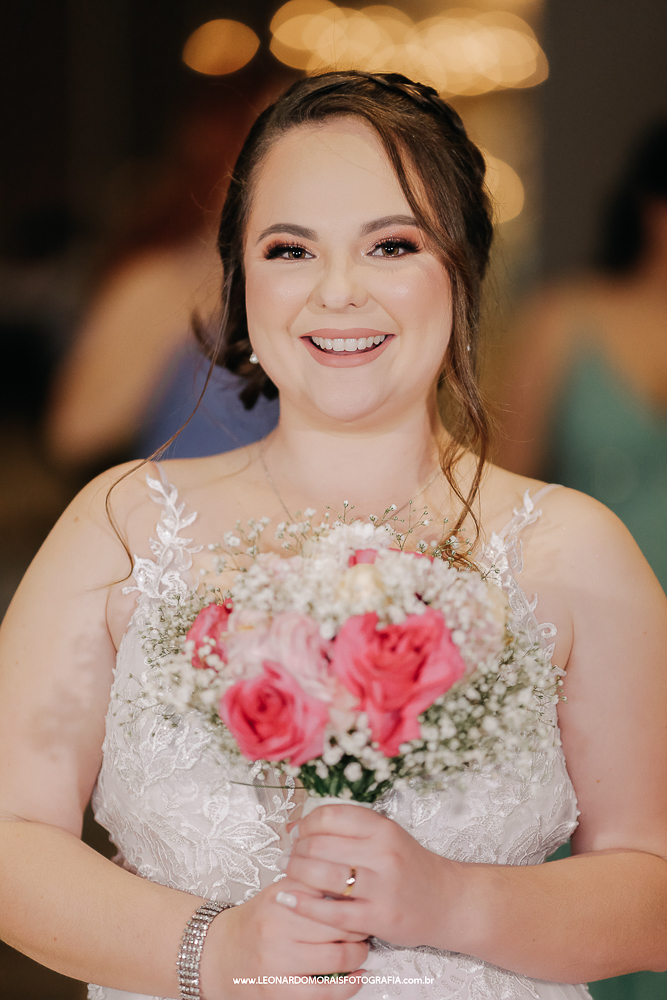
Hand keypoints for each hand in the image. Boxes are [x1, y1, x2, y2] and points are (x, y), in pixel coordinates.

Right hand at [201, 876, 368, 999]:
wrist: (218, 955)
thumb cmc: (256, 923)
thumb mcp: (278, 894)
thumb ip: (309, 886)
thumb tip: (351, 885)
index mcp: (280, 896)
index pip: (329, 889)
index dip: (352, 896)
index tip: (362, 899)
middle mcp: (277, 924)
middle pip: (338, 922)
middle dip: (360, 926)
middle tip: (366, 926)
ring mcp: (277, 959)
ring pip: (338, 956)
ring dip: (358, 955)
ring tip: (360, 950)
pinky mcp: (277, 990)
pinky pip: (325, 991)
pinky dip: (349, 985)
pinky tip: (357, 977)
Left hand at [281, 804, 458, 948]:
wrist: (448, 901)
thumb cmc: (410, 867)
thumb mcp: (386, 835)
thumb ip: (349, 828)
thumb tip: (297, 827)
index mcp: (382, 828)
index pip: (330, 816)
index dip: (306, 824)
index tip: (299, 833)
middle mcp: (383, 853)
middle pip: (320, 845)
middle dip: (296, 851)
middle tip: (289, 857)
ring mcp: (382, 887)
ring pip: (323, 876)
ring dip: (296, 874)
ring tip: (290, 874)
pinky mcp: (379, 918)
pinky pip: (332, 912)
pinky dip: (305, 905)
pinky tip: (291, 900)